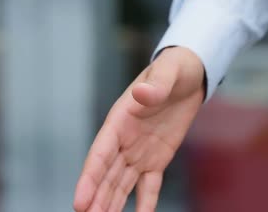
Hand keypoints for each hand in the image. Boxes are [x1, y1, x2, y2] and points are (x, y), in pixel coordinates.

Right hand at [74, 47, 204, 211]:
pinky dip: (145, 202)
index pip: (100, 153)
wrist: (188, 74)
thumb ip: (154, 86)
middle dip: (96, 197)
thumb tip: (142, 94)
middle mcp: (123, 139)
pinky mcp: (156, 158)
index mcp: (120, 120)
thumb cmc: (173, 69)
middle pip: (106, 174)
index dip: (89, 178)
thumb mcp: (166, 72)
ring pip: (121, 183)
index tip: (80, 201)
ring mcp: (138, 151)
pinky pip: (149, 185)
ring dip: (111, 202)